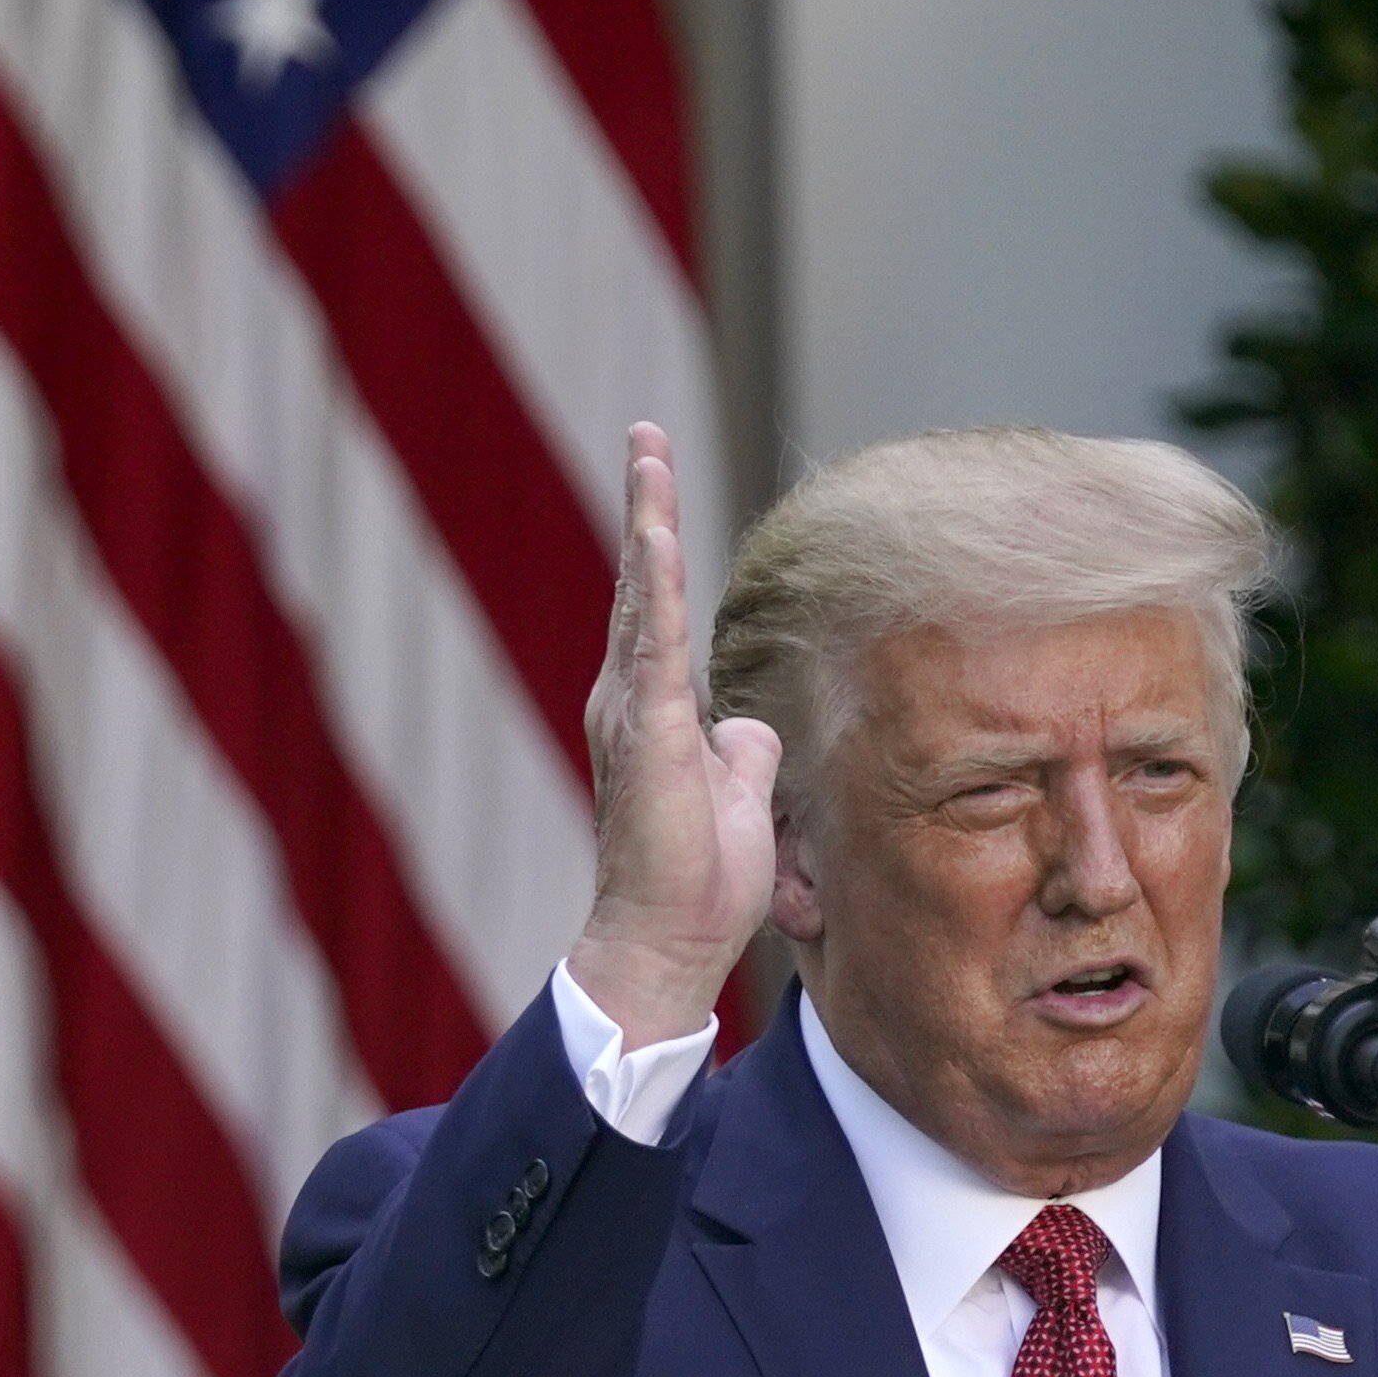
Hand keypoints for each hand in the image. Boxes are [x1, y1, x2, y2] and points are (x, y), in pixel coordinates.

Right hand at [564, 423, 779, 1044]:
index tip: (656, 480)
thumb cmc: (699, 884)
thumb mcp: (740, 798)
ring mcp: (634, 716)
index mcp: (652, 713)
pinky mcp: (651, 736)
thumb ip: (743, 750)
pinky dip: (654, 584)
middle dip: (644, 506)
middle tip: (645, 434)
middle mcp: (628, 703)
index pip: (655, 612)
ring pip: (640, 599)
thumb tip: (749, 726)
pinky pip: (654, 643)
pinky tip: (657, 532)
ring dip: (646, 522)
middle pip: (638, 585)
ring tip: (648, 454)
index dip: (656, 545)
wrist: (665, 942)